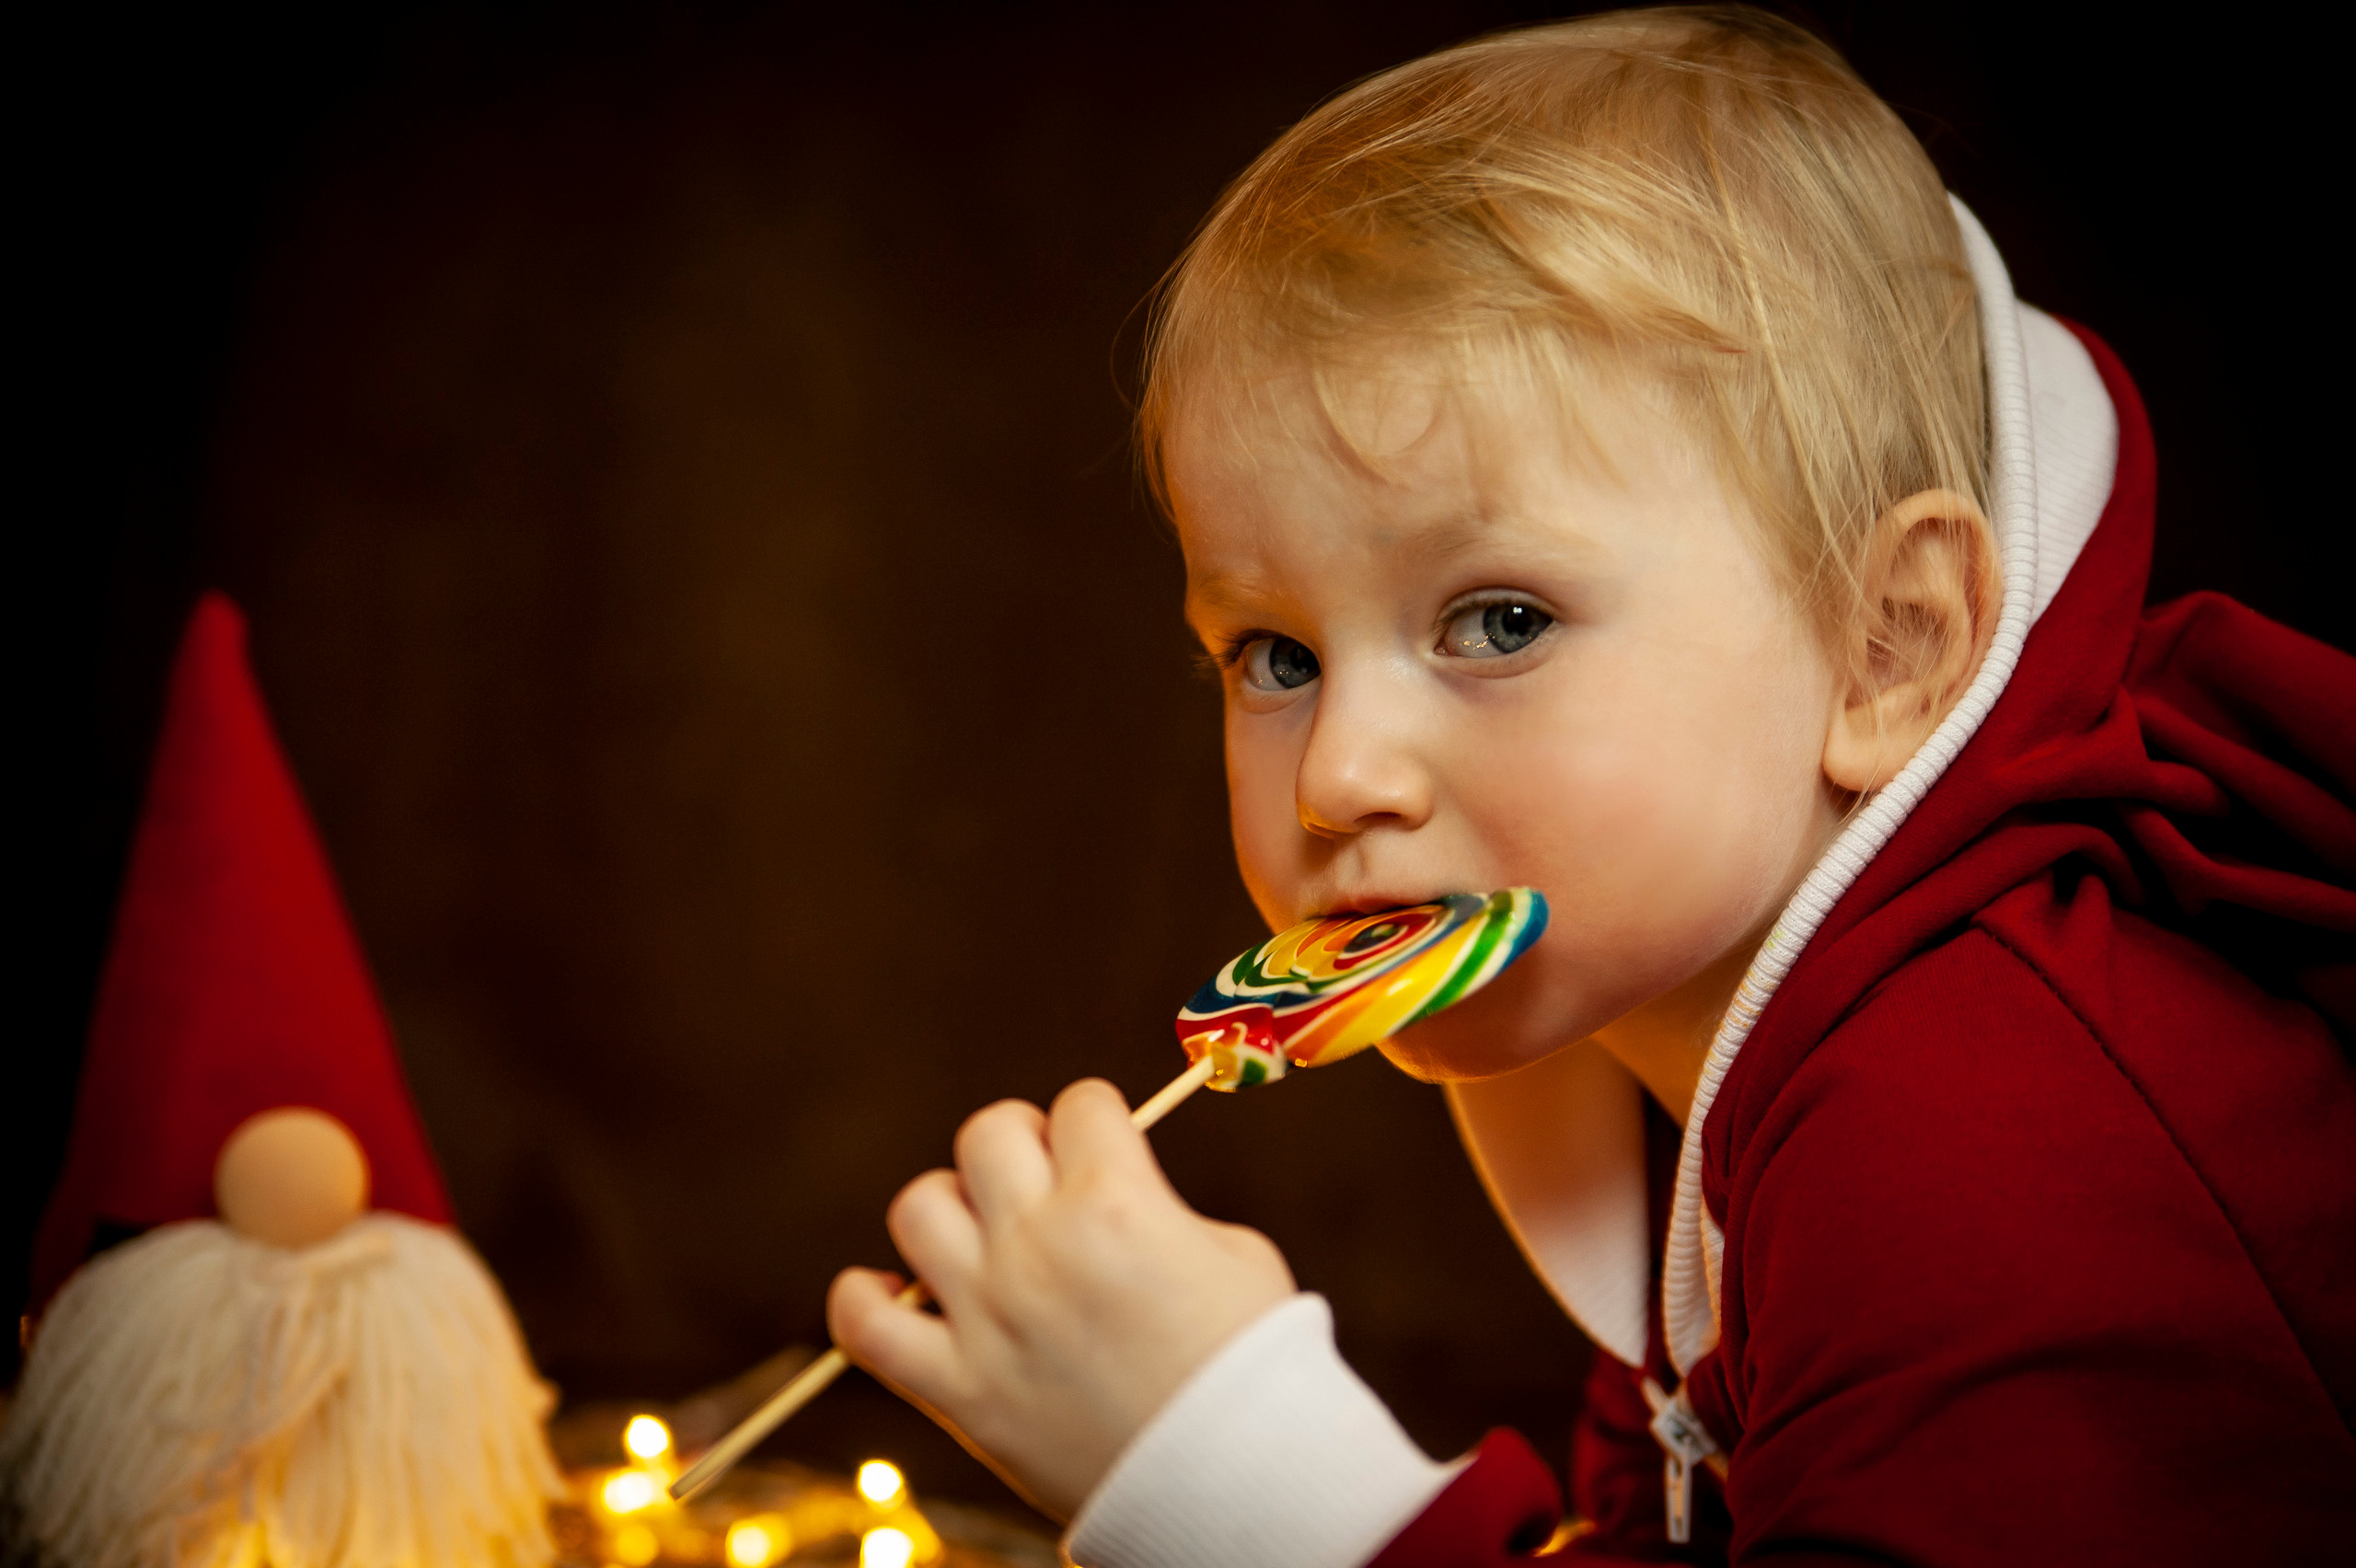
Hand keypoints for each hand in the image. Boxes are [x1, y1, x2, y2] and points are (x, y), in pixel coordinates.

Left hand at [827, 1078, 1294, 1519]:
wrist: (1242, 1483)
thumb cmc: (1254, 1363)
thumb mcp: (1233, 1251)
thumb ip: (1160, 1206)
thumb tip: (1117, 1190)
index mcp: (1116, 1201)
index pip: (1079, 1105)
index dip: (1098, 1120)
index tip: (1106, 1147)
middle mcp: (1040, 1246)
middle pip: (988, 1134)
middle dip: (1022, 1144)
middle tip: (1047, 1185)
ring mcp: (989, 1317)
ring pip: (919, 1207)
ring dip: (952, 1211)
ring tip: (985, 1241)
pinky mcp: (959, 1390)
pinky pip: (864, 1325)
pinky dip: (863, 1301)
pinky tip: (896, 1296)